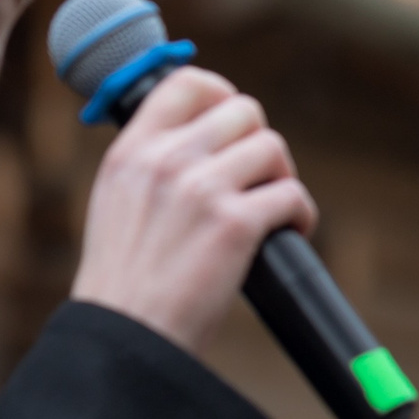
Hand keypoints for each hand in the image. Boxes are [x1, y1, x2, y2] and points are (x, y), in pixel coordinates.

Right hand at [69, 67, 317, 355]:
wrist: (126, 336)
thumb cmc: (126, 283)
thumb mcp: (117, 202)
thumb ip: (151, 165)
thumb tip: (203, 140)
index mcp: (131, 150)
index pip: (187, 83)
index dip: (223, 95)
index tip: (236, 124)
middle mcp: (166, 160)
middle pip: (245, 111)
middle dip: (260, 144)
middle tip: (258, 181)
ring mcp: (201, 188)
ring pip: (273, 148)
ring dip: (282, 179)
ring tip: (272, 212)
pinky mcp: (235, 224)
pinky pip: (292, 195)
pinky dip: (300, 216)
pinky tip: (289, 233)